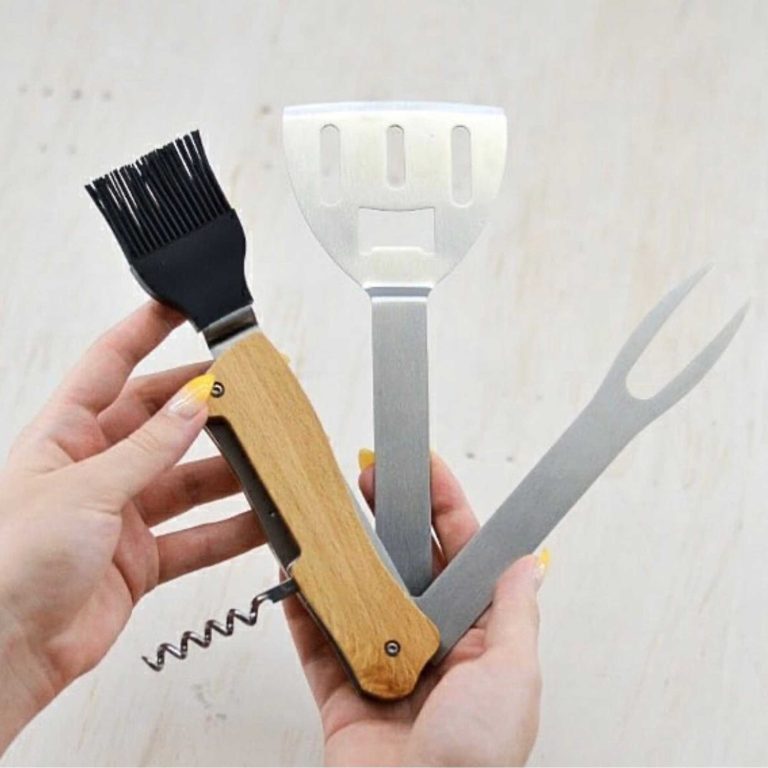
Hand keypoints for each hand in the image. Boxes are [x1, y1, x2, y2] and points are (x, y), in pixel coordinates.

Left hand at [0, 302, 262, 751]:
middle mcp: (95, 469)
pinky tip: (258, 522)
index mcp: (65, 436)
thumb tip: (194, 404)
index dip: (144, 331)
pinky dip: (229, 532)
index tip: (181, 306)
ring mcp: (120, 515)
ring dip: (228, 474)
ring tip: (266, 460)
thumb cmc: (9, 564)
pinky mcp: (140, 559)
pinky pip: (196, 538)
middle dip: (204, 407)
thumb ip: (149, 447)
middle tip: (247, 394)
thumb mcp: (84, 488)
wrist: (3, 656)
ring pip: (187, 481)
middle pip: (161, 422)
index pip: (109, 365)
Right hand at [284, 453, 544, 766]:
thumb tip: (524, 563)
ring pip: (359, 595)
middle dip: (386, 518)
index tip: (424, 468)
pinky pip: (317, 640)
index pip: (460, 556)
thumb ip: (513, 613)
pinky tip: (296, 571)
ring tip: (330, 512)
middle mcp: (430, 646)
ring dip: (343, 555)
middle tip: (366, 480)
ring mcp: (382, 665)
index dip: (444, 508)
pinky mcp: (340, 690)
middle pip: (404, 565)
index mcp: (476, 639)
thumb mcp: (513, 676)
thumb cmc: (478, 761)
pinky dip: (304, 607)